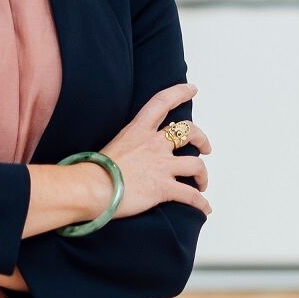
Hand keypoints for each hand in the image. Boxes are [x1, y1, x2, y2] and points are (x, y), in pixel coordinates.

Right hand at [96, 82, 211, 220]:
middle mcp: (154, 144)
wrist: (92, 187)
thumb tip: (132, 156)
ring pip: (196, 165)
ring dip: (202, 175)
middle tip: (205, 148)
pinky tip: (205, 208)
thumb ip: (130, 146)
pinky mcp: (164, 188)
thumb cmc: (95, 170)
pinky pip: (191, 195)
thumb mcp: (114, 146)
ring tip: (202, 183)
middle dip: (201, 139)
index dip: (179, 92)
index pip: (162, 102)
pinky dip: (201, 203)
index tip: (192, 89)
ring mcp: (161, 165)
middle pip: (189, 132)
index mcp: (139, 130)